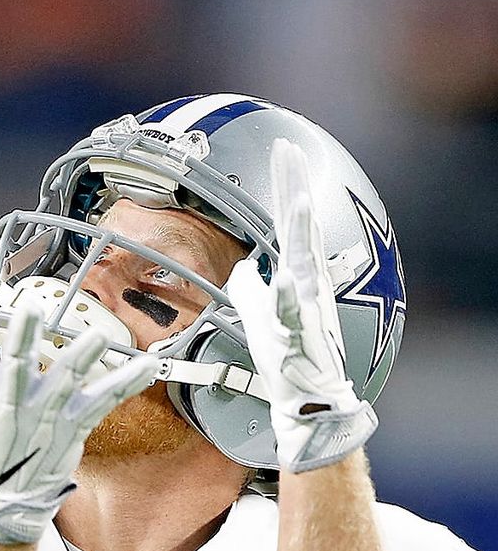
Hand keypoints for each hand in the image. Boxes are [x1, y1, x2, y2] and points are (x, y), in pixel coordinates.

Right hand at [0, 285, 156, 543]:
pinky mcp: (72, 427)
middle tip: (31, 310)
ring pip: (66, 382)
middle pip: (18, 365)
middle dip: (25, 338)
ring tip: (100, 337)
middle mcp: (11, 401)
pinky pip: (103, 401)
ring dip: (83, 359)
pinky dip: (128, 382)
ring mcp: (44, 415)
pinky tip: (151, 364)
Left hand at [226, 139, 376, 471]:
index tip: (285, 149)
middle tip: (290, 147)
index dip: (288, 184)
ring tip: (298, 198)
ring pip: (303, 262)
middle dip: (295, 187)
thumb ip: (249, 287)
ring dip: (300, 231)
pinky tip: (284, 276)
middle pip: (300, 227)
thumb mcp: (257, 314)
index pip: (291, 221)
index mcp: (296, 276)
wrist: (308, 402)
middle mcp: (306, 285)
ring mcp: (306, 308)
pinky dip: (289, 293)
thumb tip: (242, 267)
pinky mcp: (298, 336)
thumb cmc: (286, 360)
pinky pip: (292, 311)